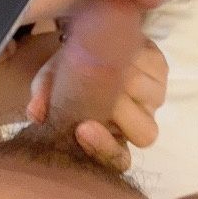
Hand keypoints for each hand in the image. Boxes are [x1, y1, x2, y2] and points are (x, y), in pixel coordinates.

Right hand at [24, 0, 167, 170]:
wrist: (87, 38)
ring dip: (126, 81)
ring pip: (150, 100)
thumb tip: (35, 113)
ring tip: (105, 64)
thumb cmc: (67, 70)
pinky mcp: (161, 70)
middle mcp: (136, 123)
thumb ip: (42, 99)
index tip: (82, 129)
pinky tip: (120, 54)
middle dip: (120, 111)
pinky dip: (137, 61)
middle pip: (145, 134)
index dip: (105, 149)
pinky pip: (156, 72)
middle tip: (96, 89)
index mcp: (110, 136)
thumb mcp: (49, 82)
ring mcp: (154, 98)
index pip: (118, 160)